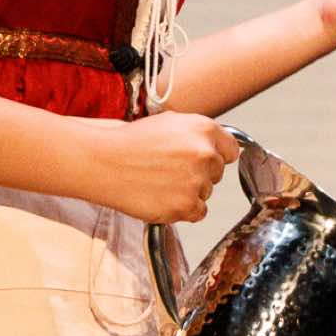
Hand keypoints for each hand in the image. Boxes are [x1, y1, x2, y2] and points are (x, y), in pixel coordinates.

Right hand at [81, 113, 239, 223]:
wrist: (104, 162)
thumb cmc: (130, 142)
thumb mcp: (169, 122)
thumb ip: (197, 134)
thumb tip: (215, 146)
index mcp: (203, 128)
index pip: (231, 149)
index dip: (216, 155)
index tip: (206, 160)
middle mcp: (205, 154)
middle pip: (218, 172)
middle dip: (200, 173)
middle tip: (171, 170)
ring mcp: (197, 182)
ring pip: (206, 192)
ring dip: (189, 191)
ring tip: (161, 182)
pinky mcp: (186, 206)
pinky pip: (198, 212)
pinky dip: (183, 209)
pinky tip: (163, 196)